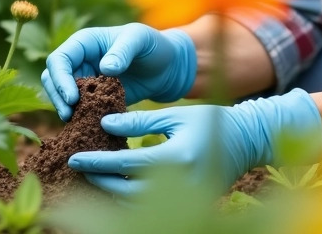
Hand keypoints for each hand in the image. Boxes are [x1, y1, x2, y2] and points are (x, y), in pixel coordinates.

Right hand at [41, 23, 196, 120]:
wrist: (168, 67)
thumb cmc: (153, 45)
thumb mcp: (140, 40)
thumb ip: (123, 51)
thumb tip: (105, 68)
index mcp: (84, 42)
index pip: (59, 59)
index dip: (61, 79)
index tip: (73, 98)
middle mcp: (80, 61)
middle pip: (52, 79)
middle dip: (57, 97)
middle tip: (69, 116)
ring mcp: (86, 81)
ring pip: (62, 96)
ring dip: (65, 109)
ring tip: (77, 123)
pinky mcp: (95, 99)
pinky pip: (80, 110)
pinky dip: (80, 118)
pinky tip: (89, 130)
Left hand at [67, 89, 321, 196]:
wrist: (247, 141)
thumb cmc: (211, 121)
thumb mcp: (174, 114)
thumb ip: (139, 119)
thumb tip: (104, 124)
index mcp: (176, 157)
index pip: (125, 164)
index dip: (96, 162)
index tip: (73, 158)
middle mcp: (180, 184)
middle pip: (126, 192)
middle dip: (99, 181)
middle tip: (78, 169)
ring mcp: (186, 199)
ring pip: (136, 206)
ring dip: (111, 194)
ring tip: (92, 178)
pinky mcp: (189, 205)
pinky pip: (151, 207)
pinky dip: (130, 198)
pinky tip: (116, 185)